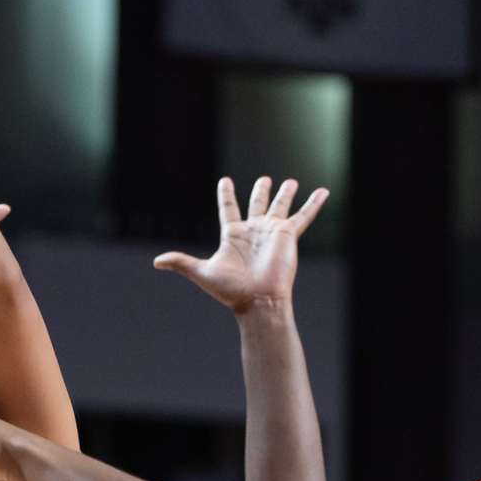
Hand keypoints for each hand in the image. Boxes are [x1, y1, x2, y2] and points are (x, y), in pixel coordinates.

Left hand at [153, 176, 327, 314]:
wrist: (258, 300)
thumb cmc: (231, 290)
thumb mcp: (202, 272)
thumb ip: (181, 262)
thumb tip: (157, 261)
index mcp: (233, 236)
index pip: (229, 209)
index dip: (227, 195)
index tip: (225, 181)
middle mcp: (253, 231)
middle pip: (257, 204)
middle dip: (261, 191)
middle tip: (265, 179)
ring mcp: (272, 232)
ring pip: (280, 207)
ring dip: (285, 194)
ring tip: (290, 181)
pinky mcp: (288, 236)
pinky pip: (304, 216)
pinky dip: (314, 204)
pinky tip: (323, 192)